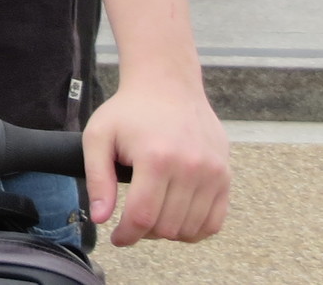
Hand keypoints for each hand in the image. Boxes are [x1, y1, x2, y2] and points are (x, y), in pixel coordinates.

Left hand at [84, 75, 228, 244]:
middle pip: (167, 227)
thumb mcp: (98, 136)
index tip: (116, 238)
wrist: (168, 85)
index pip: (143, 216)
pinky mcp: (226, 176)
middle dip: (144, 232)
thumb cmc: (130, 110)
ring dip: (168, 232)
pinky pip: (214, 222)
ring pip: (191, 230)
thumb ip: (97, 178)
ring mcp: (213, 173)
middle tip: (131, 220)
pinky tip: (175, 217)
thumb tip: (100, 218)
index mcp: (156, 158)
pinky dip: (194, 229)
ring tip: (152, 216)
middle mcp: (190, 167)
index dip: (126, 235)